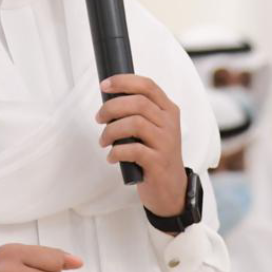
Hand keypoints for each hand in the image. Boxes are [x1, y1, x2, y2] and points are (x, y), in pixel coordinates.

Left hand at [96, 74, 187, 216]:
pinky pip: (133, 150)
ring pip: (135, 124)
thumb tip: (109, 100)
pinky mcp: (158, 162)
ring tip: (103, 141)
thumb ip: (140, 113)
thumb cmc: (156, 155)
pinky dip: (116, 152)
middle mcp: (170, 123)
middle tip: (99, 118)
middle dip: (112, 108)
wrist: (172, 189)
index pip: (147, 86)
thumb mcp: (155, 129)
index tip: (104, 85)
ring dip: (111, 131)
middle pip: (138, 103)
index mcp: (169, 110)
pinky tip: (112, 157)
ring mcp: (166, 143)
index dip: (124, 81)